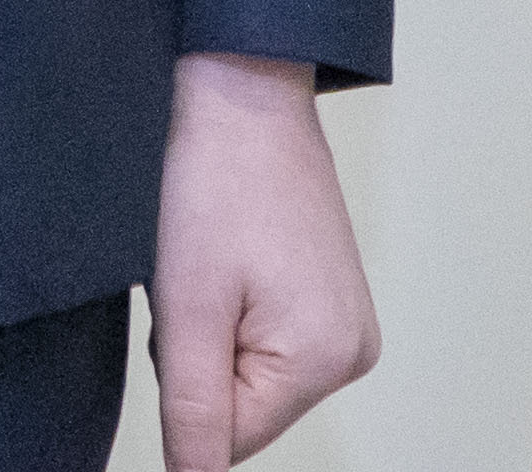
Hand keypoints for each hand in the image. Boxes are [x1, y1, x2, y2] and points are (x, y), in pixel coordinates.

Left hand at [152, 51, 377, 468]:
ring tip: (210, 263)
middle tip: (193, 281)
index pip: (230, 439)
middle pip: (242, 407)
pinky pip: (264, 340)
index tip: (179, 314)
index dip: (183, 387)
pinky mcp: (331, 300)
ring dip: (211, 334)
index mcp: (324, 363)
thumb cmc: (215, 185)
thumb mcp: (188, 307)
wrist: (244, 95)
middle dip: (198, 360)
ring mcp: (347, 325)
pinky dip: (231, 313)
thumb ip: (193, 412)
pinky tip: (227, 260)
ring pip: (248, 374)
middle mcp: (352, 354)